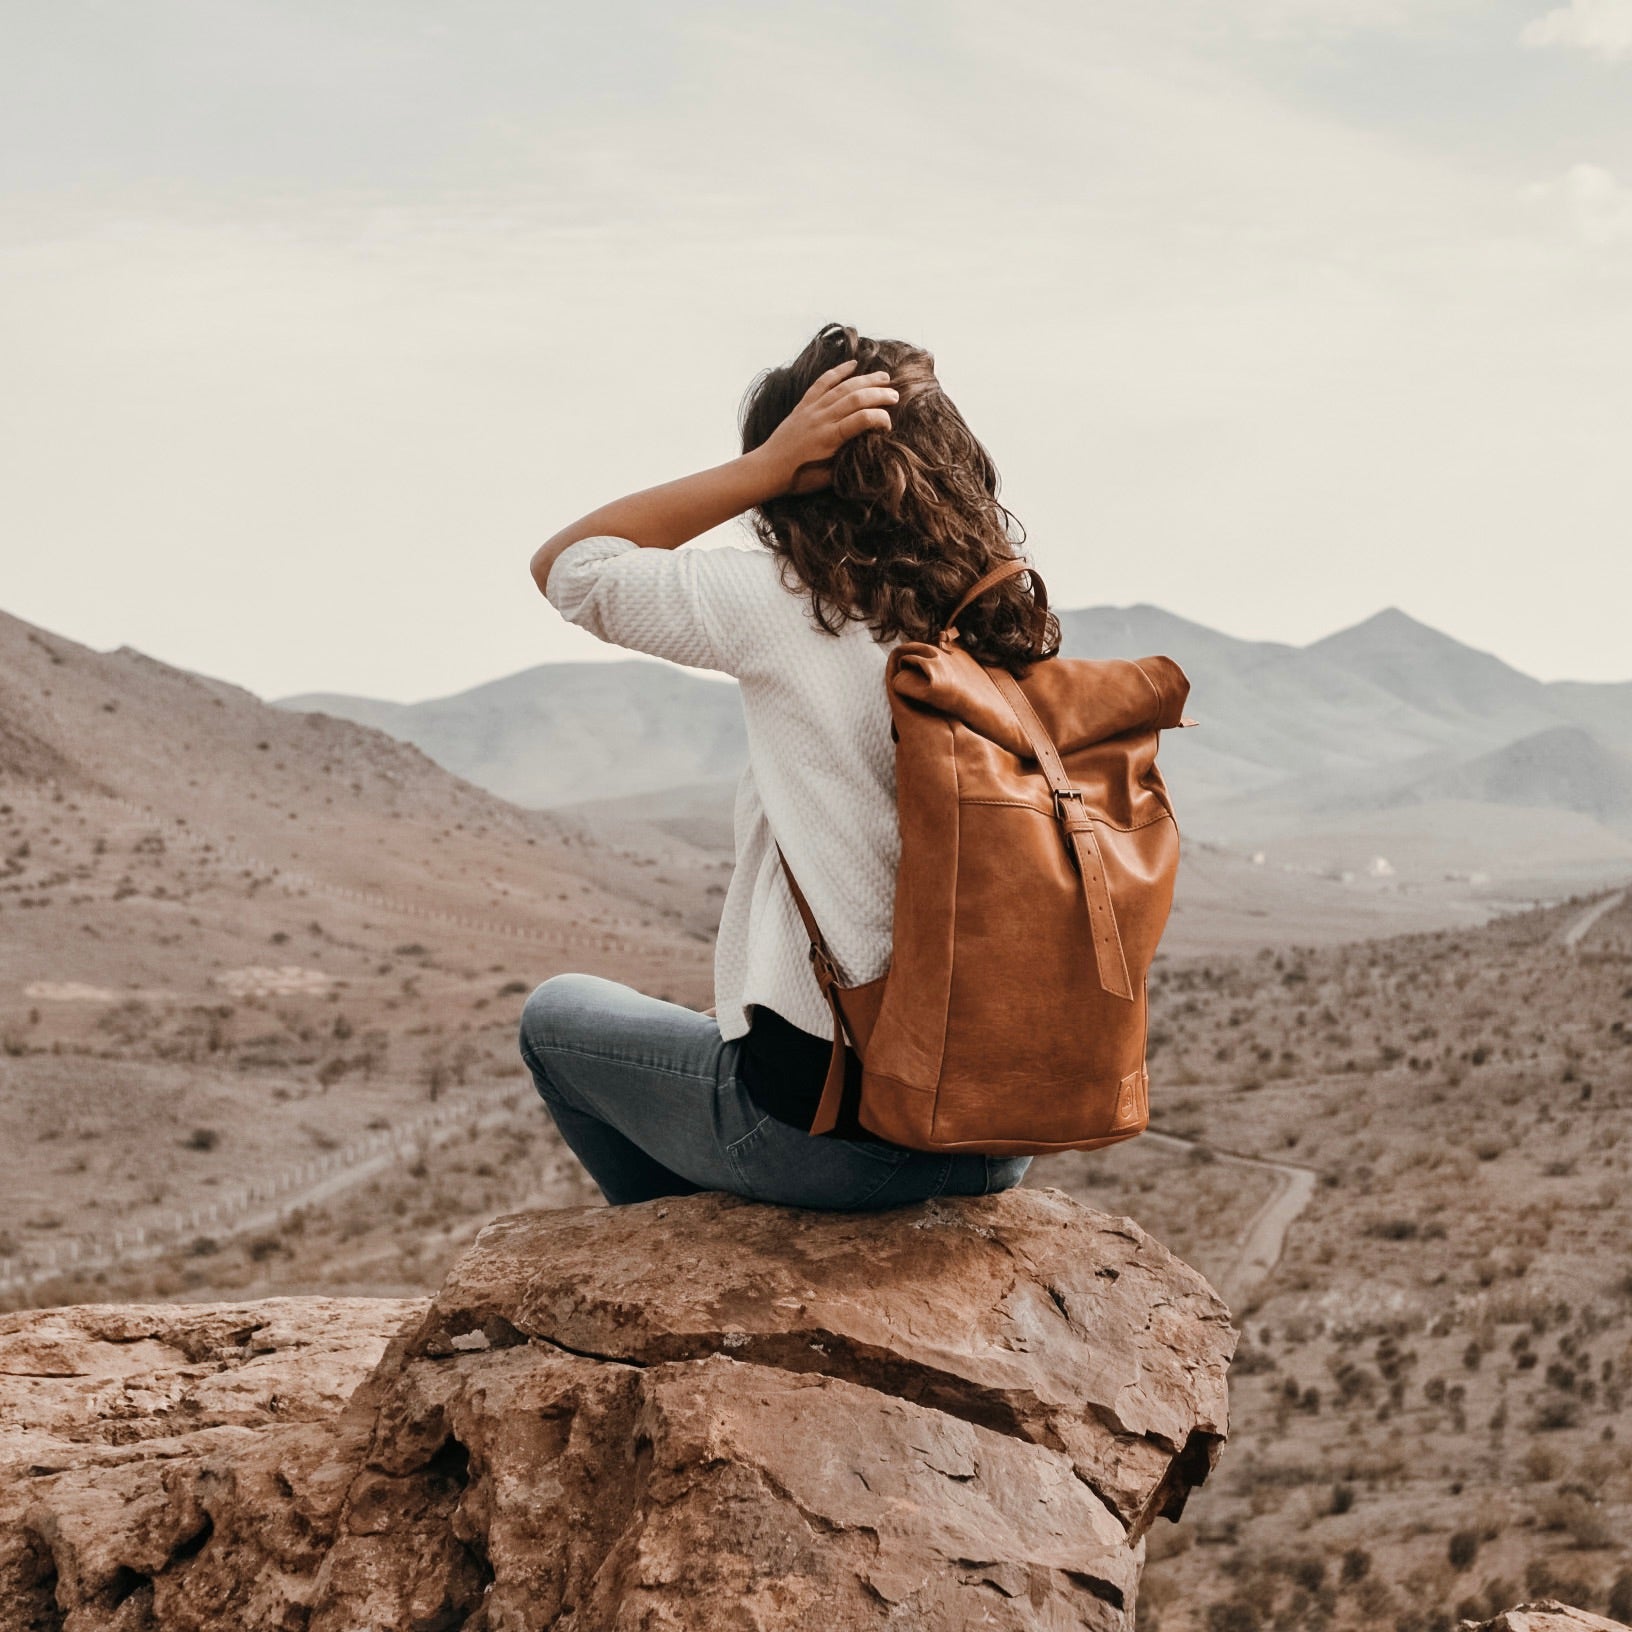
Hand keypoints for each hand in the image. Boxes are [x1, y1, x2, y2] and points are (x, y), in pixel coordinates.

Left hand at [757, 359, 897, 494]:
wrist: (767, 468)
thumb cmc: (797, 478)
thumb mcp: (826, 478)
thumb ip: (846, 461)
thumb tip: (867, 451)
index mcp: (830, 438)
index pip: (862, 419)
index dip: (880, 418)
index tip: (888, 426)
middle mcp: (822, 419)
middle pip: (856, 398)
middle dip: (879, 394)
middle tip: (895, 396)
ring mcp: (812, 409)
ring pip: (843, 387)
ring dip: (866, 379)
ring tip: (884, 376)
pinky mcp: (804, 405)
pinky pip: (822, 382)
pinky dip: (838, 371)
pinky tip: (852, 365)